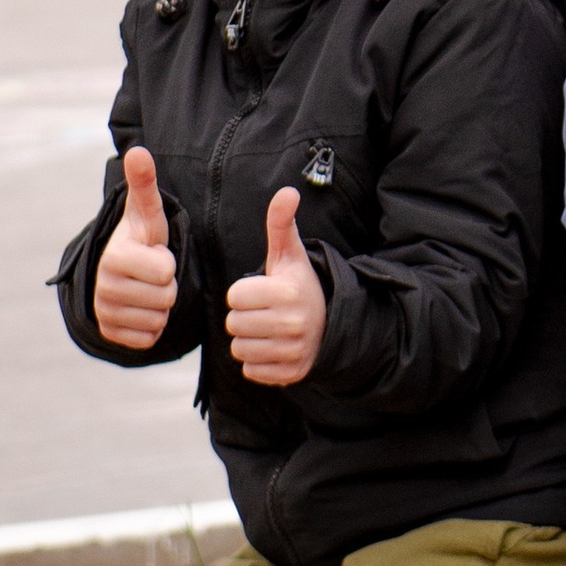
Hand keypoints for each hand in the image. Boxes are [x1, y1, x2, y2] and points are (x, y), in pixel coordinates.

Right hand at [94, 144, 176, 350]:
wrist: (119, 272)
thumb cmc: (142, 239)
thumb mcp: (147, 214)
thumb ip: (145, 184)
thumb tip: (139, 150)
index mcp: (115, 257)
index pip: (165, 272)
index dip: (168, 263)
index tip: (155, 254)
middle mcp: (103, 287)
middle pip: (165, 298)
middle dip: (166, 286)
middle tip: (153, 274)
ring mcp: (104, 313)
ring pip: (158, 321)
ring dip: (161, 307)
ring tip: (148, 289)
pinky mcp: (110, 335)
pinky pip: (149, 340)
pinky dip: (152, 327)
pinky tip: (142, 309)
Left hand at [227, 186, 326, 386]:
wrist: (332, 323)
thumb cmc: (299, 285)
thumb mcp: (290, 254)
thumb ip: (281, 223)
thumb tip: (286, 191)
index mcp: (287, 292)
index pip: (234, 297)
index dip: (243, 294)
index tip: (262, 292)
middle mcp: (292, 324)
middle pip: (234, 324)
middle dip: (243, 317)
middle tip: (264, 312)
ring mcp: (292, 351)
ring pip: (239, 350)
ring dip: (248, 341)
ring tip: (267, 330)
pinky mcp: (290, 374)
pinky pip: (250, 371)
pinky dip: (257, 362)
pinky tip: (273, 348)